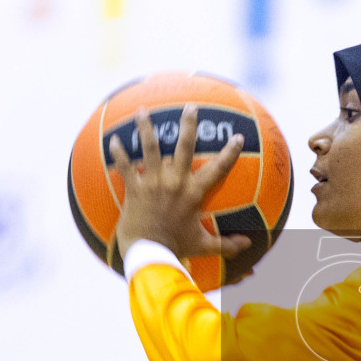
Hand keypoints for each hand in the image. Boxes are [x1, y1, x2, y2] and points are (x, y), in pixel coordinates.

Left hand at [109, 104, 250, 263]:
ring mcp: (154, 184)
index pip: (218, 169)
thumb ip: (226, 244)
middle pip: (184, 147)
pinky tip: (113, 140)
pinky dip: (119, 154)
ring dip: (146, 128)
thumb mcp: (204, 246)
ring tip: (143, 110)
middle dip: (189, 125)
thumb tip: (248, 245)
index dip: (230, 152)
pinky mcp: (135, 189)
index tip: (238, 137)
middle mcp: (175, 183)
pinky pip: (125, 167)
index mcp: (194, 193)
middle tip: (191, 106)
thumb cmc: (176, 249)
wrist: (150, 254)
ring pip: (151, 148)